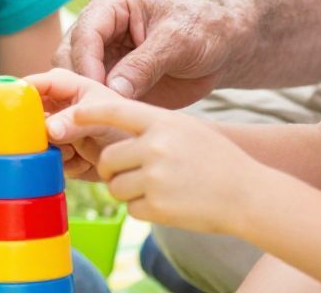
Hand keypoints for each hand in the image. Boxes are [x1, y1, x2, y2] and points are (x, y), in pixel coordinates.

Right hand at [24, 68, 127, 179]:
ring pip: (35, 143)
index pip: (34, 83)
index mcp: (64, 85)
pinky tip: (84, 162)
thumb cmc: (126, 125)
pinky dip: (63, 165)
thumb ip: (74, 121)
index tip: (8, 108)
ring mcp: (55, 132)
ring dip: (54, 151)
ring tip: (78, 151)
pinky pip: (46, 162)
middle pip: (27, 116)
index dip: (19, 92)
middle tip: (54, 140)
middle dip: (39, 132)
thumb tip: (48, 130)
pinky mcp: (58, 154)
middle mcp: (55, 107)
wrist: (138, 157)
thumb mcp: (102, 117)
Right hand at [57, 0, 238, 107]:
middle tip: (97, 114)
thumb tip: (113, 89)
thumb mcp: (178, 42)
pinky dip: (92, 114)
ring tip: (103, 124)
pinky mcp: (107, 82)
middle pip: (67, 59)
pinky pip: (89, 99)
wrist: (220, 50)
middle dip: (78, 86)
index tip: (100, 92)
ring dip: (83, 102)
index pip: (85, 35)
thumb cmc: (202, 32)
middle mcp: (97, 28)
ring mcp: (99, 57)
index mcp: (110, 4)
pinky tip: (105, 130)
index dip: (87, 65)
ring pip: (72, 82)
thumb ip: (145, 64)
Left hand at [71, 96, 262, 237]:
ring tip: (156, 188)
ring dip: (127, 191)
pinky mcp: (158, 207)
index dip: (88, 114)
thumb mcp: (188, 129)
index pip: (115, 111)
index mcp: (164, 122)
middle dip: (111, 170)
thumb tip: (111, 129)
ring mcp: (156, 178)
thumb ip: (153, 127)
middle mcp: (157, 147)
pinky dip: (143, 209)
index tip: (72, 116)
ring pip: (115, 186)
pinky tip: (168, 202)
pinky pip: (130, 208)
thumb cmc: (217, 160)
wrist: (248, 194)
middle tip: (127, 172)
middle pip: (107, 159)